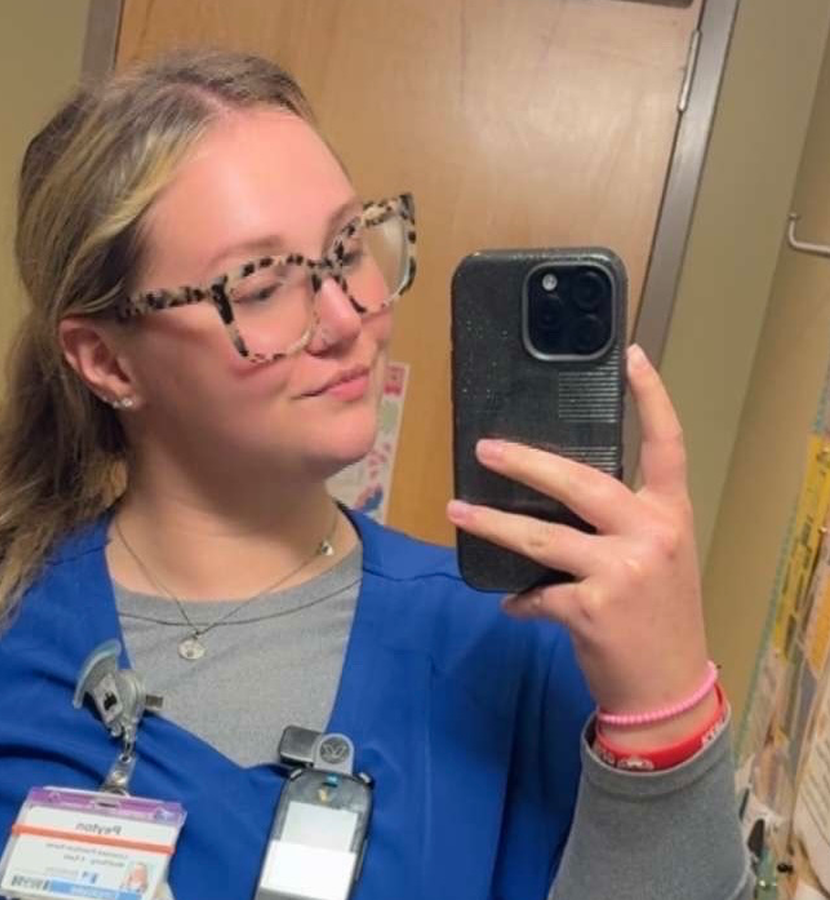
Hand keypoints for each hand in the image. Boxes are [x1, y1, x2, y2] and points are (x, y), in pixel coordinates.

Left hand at [446, 344, 712, 744]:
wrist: (669, 690)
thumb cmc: (658, 617)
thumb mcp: (658, 557)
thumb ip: (623, 521)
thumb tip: (552, 491)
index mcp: (670, 515)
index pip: (667, 446)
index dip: (652, 398)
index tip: (632, 356)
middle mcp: (651, 535)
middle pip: (580, 482)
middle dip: (526, 463)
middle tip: (485, 448)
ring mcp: (621, 572)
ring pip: (540, 536)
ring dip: (492, 524)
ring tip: (457, 508)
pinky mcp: (590, 610)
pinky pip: (534, 594)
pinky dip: (518, 599)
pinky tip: (512, 603)